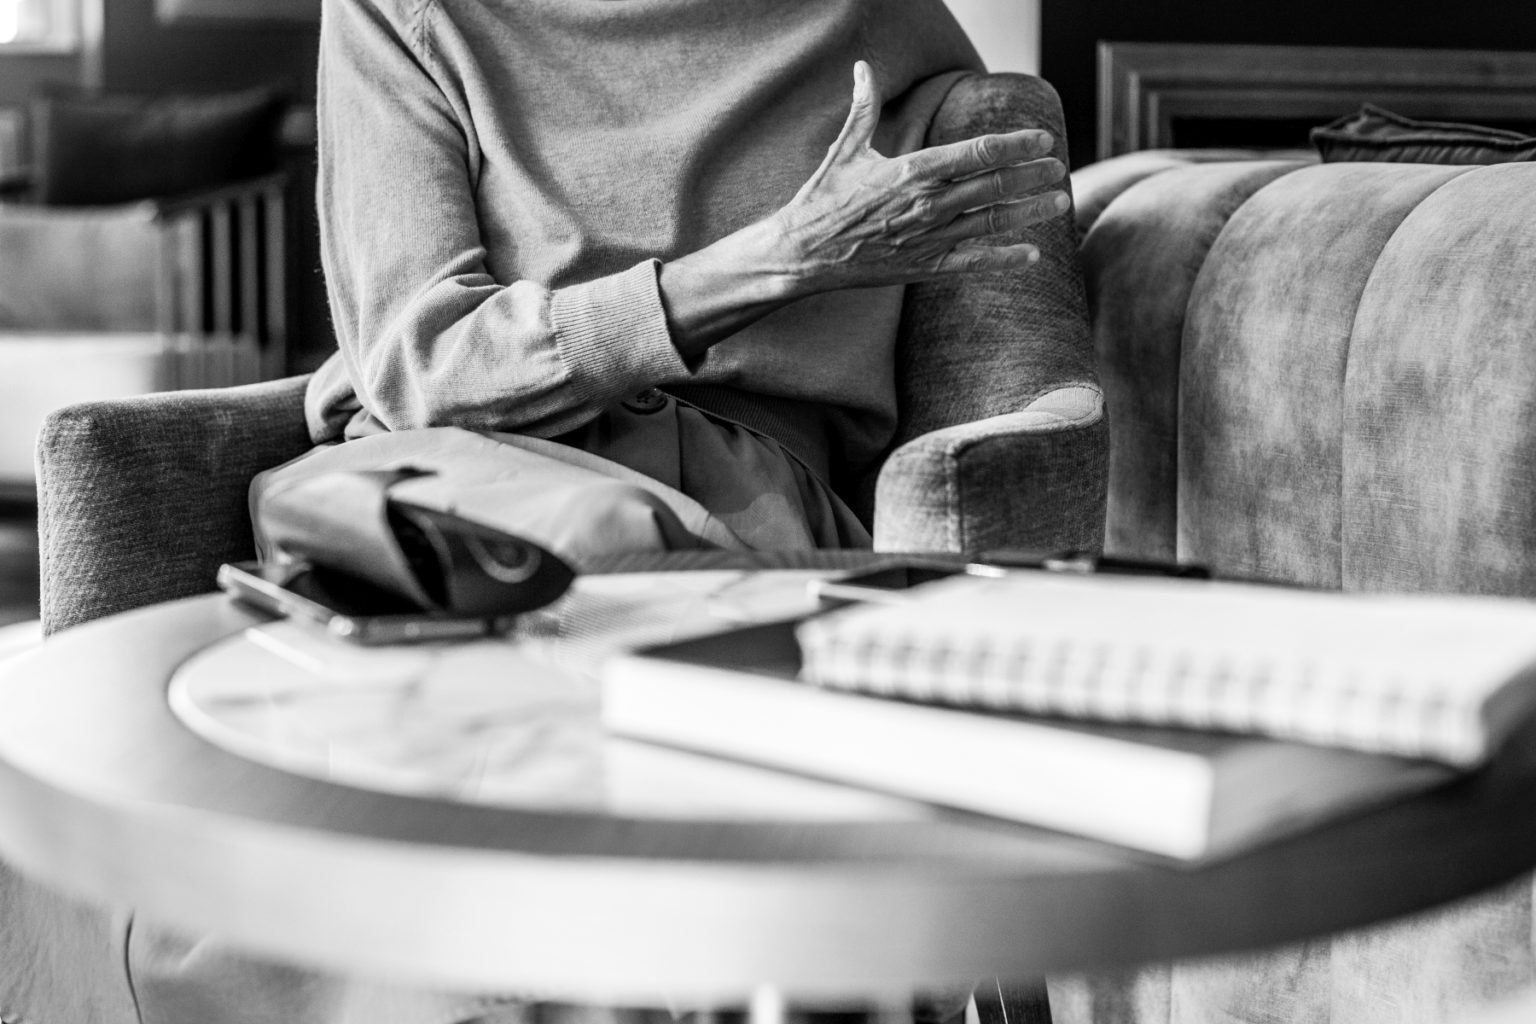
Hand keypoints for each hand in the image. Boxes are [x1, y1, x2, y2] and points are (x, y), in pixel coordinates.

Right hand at [766, 60, 1068, 291]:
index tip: (1040, 139)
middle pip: (992, 186)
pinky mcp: (922, 267)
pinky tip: (1031, 254)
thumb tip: (863, 68)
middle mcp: (925, 205)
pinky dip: (1003, 260)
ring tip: (1059, 201)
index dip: (1014, 145)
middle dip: (1031, 174)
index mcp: (911, 171)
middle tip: (1059, 166)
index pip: (977, 152)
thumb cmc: (822, 199)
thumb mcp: (844, 150)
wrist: (802, 254)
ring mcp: (926, 238)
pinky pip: (972, 263)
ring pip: (990, 222)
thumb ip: (863, 108)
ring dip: (1028, 212)